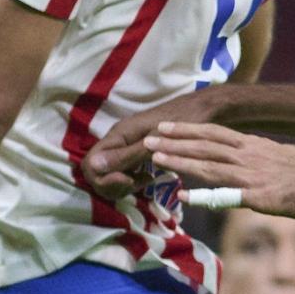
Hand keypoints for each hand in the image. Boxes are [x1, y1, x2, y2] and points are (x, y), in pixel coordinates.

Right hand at [83, 90, 230, 198]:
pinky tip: (149, 178)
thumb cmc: (184, 121)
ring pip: (111, 174)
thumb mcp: (157, 141)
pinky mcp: (136, 152)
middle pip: (97, 172)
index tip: (127, 181)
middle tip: (136, 185)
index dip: (103, 178)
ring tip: (146, 181)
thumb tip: (96, 166)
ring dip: (124, 184)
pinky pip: (124, 171)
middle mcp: (119, 140)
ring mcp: (126, 146)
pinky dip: (133, 180)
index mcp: (119, 135)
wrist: (204, 108)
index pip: (91, 164)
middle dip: (113, 185)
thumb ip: (127, 155)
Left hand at [145, 122, 294, 217]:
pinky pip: (226, 195)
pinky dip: (203, 193)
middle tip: (148, 137)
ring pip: (210, 165)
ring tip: (155, 156)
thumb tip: (238, 163)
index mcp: (254, 145)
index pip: (214, 133)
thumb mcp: (279, 158)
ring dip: (181, 160)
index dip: (187, 129)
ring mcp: (253, 175)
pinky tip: (184, 195)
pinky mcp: (260, 196)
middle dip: (175, 140)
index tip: (164, 125)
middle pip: (205, 145)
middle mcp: (249, 156)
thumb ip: (255, 160)